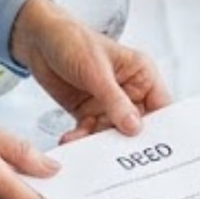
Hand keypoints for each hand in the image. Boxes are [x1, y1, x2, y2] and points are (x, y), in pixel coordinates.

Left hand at [9, 0, 170, 137]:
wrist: (37, 38)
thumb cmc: (72, 39)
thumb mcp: (96, 71)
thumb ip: (115, 101)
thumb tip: (135, 128)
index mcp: (141, 74)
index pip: (161, 107)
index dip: (163, 129)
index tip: (157, 151)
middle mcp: (128, 91)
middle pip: (138, 127)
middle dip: (128, 143)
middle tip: (119, 159)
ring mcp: (108, 103)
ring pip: (112, 134)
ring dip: (100, 143)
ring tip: (87, 149)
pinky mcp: (88, 112)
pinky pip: (90, 133)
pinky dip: (81, 139)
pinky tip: (70, 139)